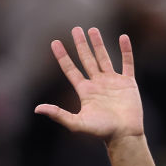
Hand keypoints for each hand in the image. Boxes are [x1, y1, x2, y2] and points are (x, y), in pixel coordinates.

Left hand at [35, 27, 142, 143]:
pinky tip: (123, 38)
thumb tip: (37, 109)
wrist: (124, 136)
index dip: (62, 56)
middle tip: (75, 29)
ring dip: (98, 44)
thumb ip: (58, 114)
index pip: (71, 70)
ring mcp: (113, 82)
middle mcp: (97, 84)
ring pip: (104, 58)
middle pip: (86, 59)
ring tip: (92, 30)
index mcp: (85, 91)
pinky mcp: (128, 83)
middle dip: (80, 44)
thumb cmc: (101, 132)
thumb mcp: (77, 123)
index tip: (54, 43)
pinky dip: (126, 51)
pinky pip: (127, 63)